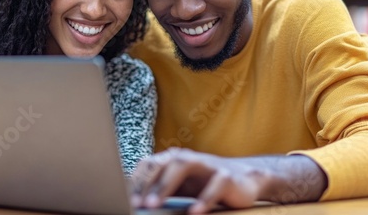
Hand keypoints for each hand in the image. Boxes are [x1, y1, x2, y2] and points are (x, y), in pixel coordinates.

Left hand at [130, 148, 261, 212]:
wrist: (244, 179)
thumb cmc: (204, 183)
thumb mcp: (179, 186)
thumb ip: (158, 188)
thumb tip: (131, 201)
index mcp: (173, 159)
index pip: (149, 164)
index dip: (135, 181)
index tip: (124, 200)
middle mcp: (188, 158)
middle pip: (162, 162)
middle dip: (146, 183)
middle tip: (136, 203)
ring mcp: (207, 164)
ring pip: (183, 165)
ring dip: (166, 185)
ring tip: (154, 204)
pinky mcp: (226, 175)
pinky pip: (215, 184)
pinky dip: (204, 198)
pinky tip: (194, 212)